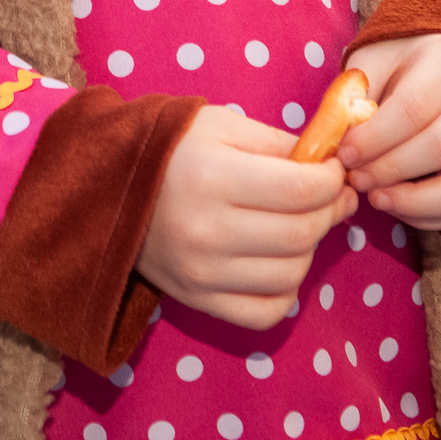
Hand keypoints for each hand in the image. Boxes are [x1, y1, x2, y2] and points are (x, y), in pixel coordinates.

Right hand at [138, 105, 354, 328]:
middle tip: (331, 195)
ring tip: (300, 224)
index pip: (302, 190)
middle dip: (330, 211)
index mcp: (213, 178)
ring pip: (291, 275)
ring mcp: (201, 274)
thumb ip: (277, 143)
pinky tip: (278, 262)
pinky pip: (266, 313)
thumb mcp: (221, 126)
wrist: (106, 188)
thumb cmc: (170, 149)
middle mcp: (207, 232)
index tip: (333, 170)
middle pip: (302, 234)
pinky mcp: (197, 300)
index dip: (332, 180)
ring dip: (310, 249)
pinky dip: (286, 291)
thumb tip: (330, 164)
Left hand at [333, 34, 440, 232]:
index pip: (414, 108)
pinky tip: (396, 206)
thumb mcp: (372, 61)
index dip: (375, 138)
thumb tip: (339, 138)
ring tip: (376, 198)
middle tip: (356, 179)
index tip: (344, 154)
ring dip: (414, 201)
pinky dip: (430, 215)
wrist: (436, 61)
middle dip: (391, 171)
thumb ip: (355, 94)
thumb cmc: (397, 62)